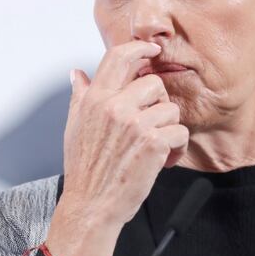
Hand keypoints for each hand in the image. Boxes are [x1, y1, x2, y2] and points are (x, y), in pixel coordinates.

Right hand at [45, 40, 188, 255]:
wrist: (91, 207)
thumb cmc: (84, 171)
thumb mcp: (74, 128)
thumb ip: (80, 97)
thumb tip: (78, 74)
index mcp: (95, 99)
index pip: (119, 57)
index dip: (140, 48)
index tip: (152, 50)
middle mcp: (114, 106)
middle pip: (153, 82)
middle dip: (158, 104)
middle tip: (150, 126)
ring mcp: (134, 123)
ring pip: (170, 109)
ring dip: (168, 130)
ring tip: (154, 149)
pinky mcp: (153, 143)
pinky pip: (180, 132)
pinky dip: (177, 149)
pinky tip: (163, 161)